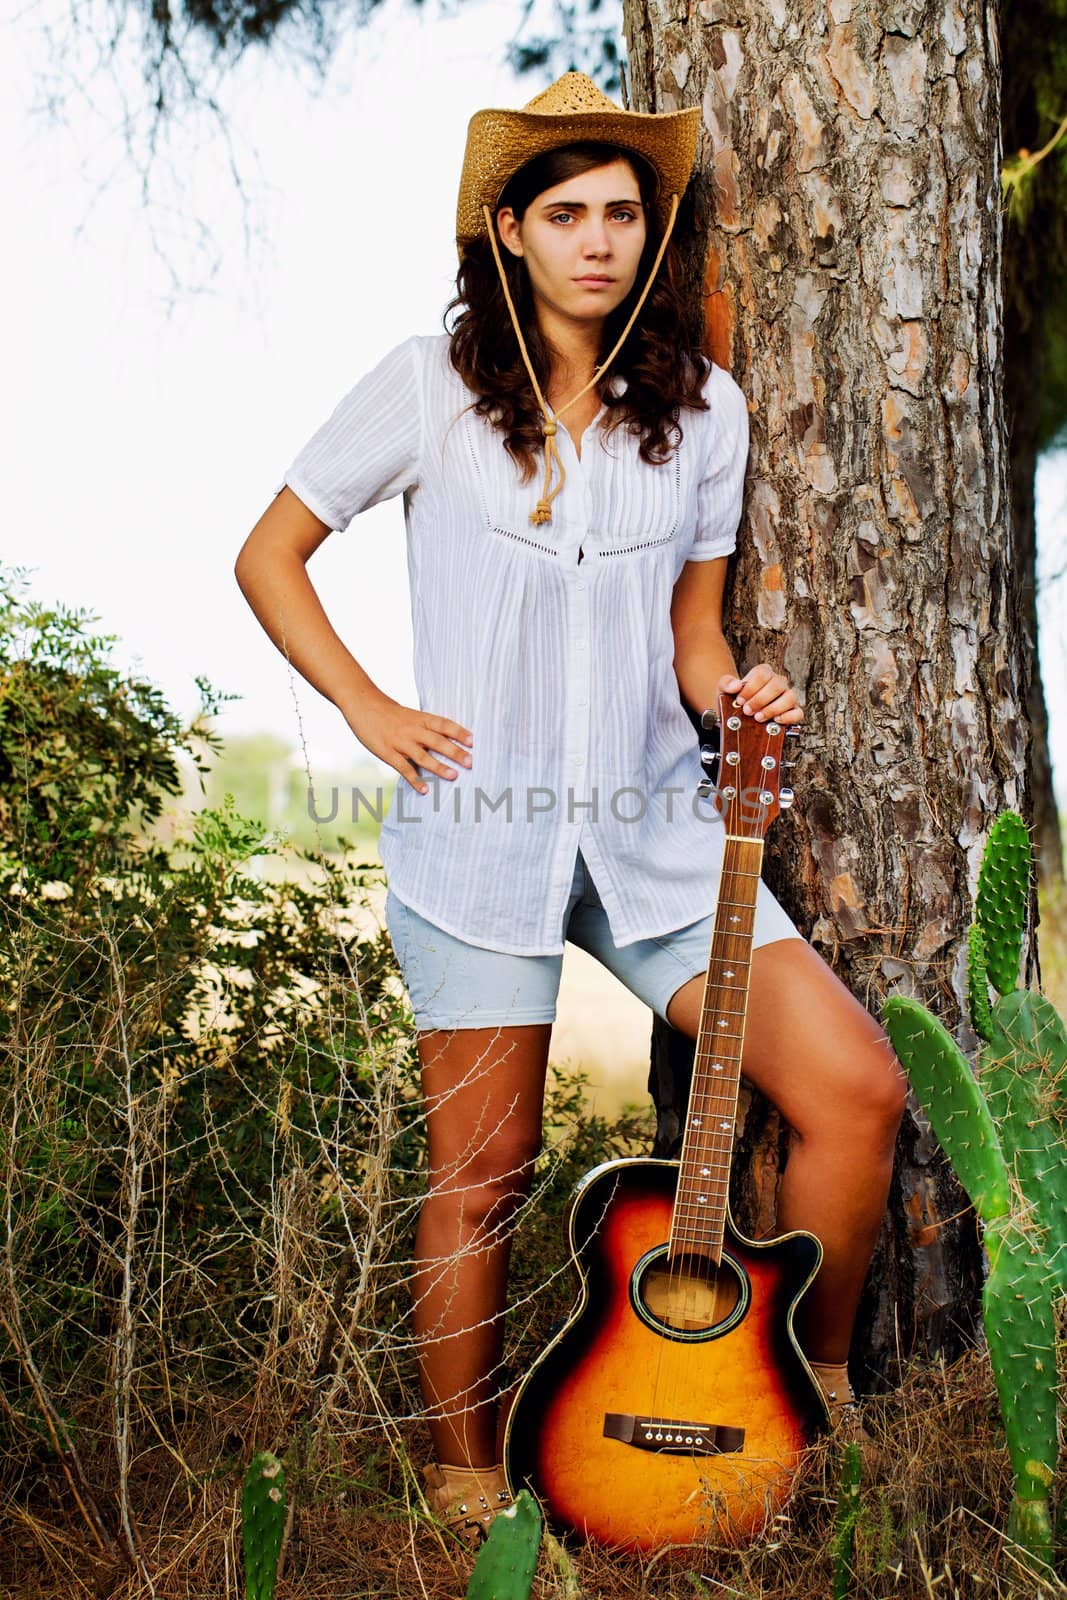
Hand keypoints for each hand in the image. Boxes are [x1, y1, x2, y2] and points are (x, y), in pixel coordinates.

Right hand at [347, 693, 472, 794]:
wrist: (363, 705)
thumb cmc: (390, 713)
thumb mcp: (411, 715)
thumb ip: (426, 727)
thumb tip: (447, 741)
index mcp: (420, 718)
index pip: (444, 724)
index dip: (459, 732)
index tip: (473, 741)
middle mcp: (412, 729)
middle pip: (437, 741)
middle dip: (455, 752)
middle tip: (470, 762)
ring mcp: (400, 742)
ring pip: (422, 756)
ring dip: (439, 767)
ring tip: (453, 776)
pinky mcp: (387, 752)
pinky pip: (403, 768)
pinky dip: (415, 779)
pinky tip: (425, 789)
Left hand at [716, 665, 803, 725]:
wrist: (736, 715)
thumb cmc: (734, 700)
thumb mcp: (724, 690)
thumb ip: (726, 683)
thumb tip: (736, 685)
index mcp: (764, 673)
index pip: (763, 673)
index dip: (751, 688)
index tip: (740, 700)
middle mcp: (778, 683)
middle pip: (777, 685)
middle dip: (760, 700)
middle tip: (747, 711)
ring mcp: (787, 696)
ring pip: (790, 697)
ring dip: (773, 709)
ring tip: (758, 718)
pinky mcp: (793, 711)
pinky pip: (798, 713)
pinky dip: (788, 717)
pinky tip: (775, 721)